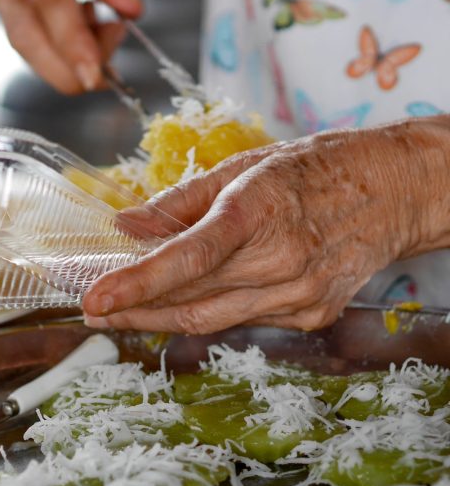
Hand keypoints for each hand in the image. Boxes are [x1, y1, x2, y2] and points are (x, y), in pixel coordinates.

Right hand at [0, 0, 142, 93]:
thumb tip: (129, 11)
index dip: (70, 40)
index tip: (95, 74)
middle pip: (24, 27)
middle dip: (63, 64)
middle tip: (103, 78)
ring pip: (22, 36)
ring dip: (66, 53)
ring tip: (111, 30)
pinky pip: (26, 29)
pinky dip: (58, 41)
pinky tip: (90, 23)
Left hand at [83, 119, 449, 333]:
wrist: (393, 191)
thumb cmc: (314, 168)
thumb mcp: (243, 166)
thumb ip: (180, 200)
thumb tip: (126, 224)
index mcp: (258, 211)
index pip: (188, 258)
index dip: (136, 283)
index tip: (94, 299)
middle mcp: (282, 262)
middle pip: (190, 300)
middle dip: (133, 307)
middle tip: (93, 307)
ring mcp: (300, 296)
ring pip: (211, 318)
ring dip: (161, 315)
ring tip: (125, 306)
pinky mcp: (310, 315)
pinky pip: (241, 319)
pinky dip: (207, 309)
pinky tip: (187, 296)